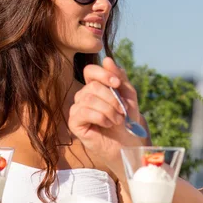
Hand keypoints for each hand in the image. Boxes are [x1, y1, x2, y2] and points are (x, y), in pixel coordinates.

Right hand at [68, 57, 147, 174]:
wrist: (128, 142)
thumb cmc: (128, 119)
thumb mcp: (128, 95)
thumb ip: (119, 77)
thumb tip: (107, 60)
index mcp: (95, 86)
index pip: (90, 70)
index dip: (103, 74)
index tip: (117, 84)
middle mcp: (83, 96)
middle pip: (92, 86)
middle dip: (112, 98)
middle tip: (122, 110)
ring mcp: (77, 109)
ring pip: (88, 99)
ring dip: (108, 109)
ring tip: (117, 119)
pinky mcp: (74, 123)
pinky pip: (82, 112)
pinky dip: (100, 117)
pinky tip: (108, 124)